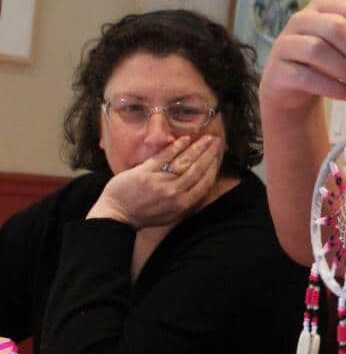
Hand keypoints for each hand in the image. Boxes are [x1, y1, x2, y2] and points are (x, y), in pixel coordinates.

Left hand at [87, 134, 222, 228]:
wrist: (118, 214)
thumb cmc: (145, 215)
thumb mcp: (172, 215)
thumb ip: (187, 202)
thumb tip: (203, 185)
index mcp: (183, 204)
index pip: (205, 182)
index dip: (214, 167)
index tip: (218, 156)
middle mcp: (175, 193)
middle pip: (197, 169)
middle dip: (209, 153)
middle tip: (217, 141)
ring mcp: (160, 181)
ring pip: (185, 161)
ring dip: (198, 148)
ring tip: (206, 138)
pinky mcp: (146, 171)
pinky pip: (165, 156)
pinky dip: (177, 146)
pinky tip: (186, 139)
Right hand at [259, 0, 345, 116]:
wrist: (290, 88)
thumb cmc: (323, 64)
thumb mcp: (343, 48)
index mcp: (322, 7)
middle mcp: (301, 20)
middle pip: (336, 26)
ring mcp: (286, 44)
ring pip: (318, 49)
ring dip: (345, 69)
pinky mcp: (278, 71)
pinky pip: (307, 77)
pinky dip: (333, 88)